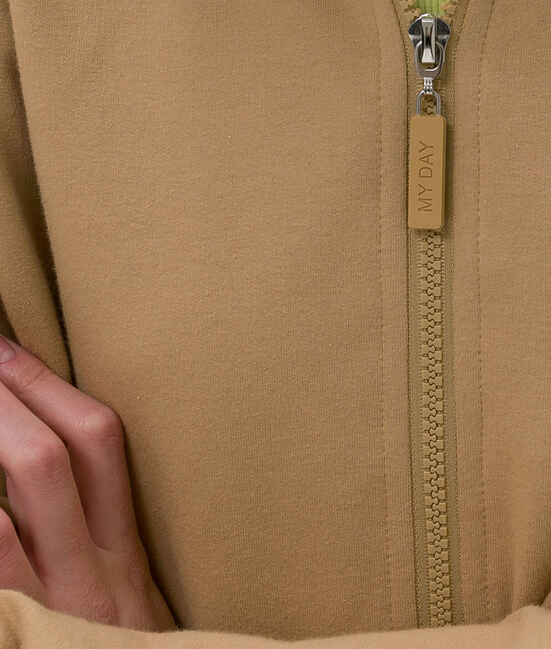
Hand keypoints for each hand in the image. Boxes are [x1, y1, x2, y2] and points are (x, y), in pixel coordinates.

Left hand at [0, 334, 176, 630]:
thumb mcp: (121, 608)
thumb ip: (97, 544)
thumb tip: (50, 459)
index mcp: (124, 561)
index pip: (102, 448)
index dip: (50, 387)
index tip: (10, 344)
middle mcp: (94, 581)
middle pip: (55, 461)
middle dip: (7, 395)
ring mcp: (52, 614)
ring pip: (7, 511)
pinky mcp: (19, 640)